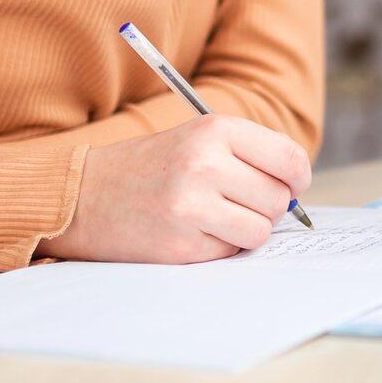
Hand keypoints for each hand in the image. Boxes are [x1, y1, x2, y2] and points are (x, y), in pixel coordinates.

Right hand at [35, 115, 311, 263]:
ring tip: (218, 218)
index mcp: (215, 130)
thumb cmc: (152, 166)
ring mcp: (191, 206)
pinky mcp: (180, 245)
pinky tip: (193, 231)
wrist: (83, 195)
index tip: (293, 186)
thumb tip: (297, 188)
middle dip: (269, 207)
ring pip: (260, 230)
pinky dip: (220, 246)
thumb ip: (251, 154)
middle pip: (278, 199)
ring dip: (247, 230)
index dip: (298, 179)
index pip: (290, 159)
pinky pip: (230, 252)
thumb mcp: (200, 138)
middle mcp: (205, 164)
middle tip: (241, 203)